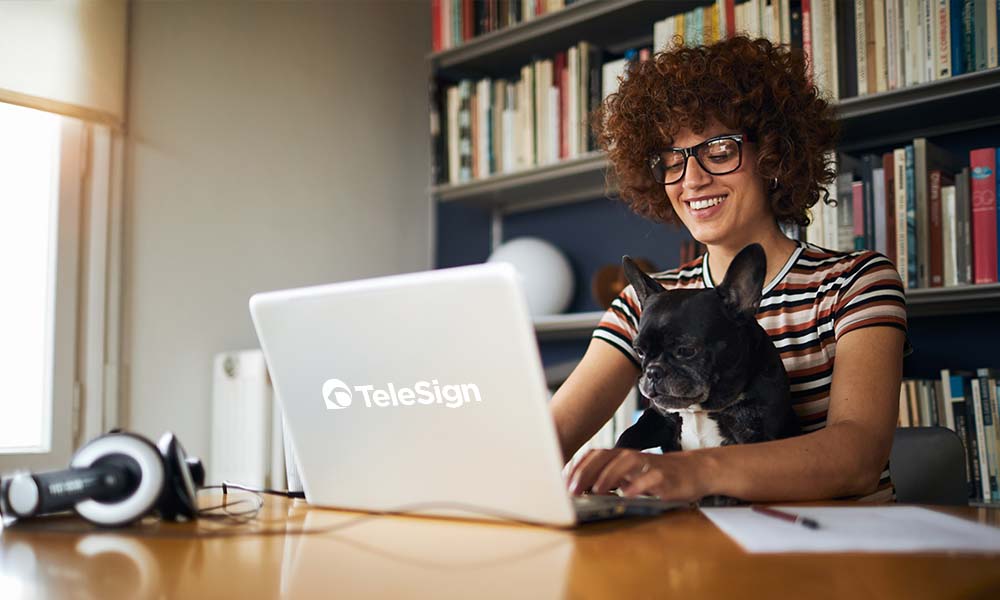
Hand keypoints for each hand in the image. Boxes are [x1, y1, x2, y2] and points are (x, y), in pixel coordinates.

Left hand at [566, 448, 709, 501]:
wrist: (692, 471)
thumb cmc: (655, 476)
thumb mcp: (630, 476)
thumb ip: (609, 479)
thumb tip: (580, 489)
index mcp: (620, 456)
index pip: (594, 455)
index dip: (577, 467)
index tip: (563, 483)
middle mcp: (632, 457)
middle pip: (605, 457)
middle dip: (586, 472)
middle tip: (573, 490)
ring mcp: (648, 464)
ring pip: (625, 463)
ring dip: (608, 476)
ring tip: (596, 491)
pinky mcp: (665, 477)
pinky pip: (650, 478)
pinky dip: (638, 486)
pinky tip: (627, 495)